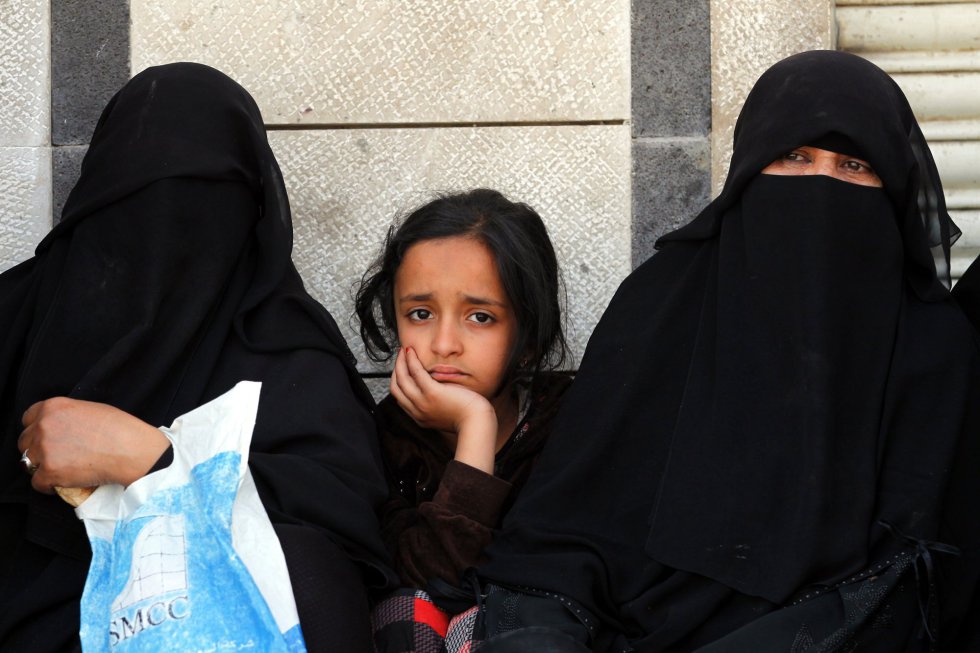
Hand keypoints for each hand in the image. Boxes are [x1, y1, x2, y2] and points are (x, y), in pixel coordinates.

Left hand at [19, 397, 170, 492]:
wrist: (131, 449)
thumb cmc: (119, 428)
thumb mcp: (90, 409)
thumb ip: (67, 416)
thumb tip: (61, 427)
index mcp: (54, 407)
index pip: (28, 418)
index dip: (36, 429)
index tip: (44, 438)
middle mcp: (44, 425)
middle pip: (24, 441)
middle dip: (36, 449)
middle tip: (55, 455)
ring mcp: (44, 449)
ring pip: (27, 462)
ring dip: (40, 467)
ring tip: (59, 470)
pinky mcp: (49, 471)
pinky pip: (37, 483)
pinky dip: (48, 486)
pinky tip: (61, 483)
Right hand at [390, 348, 497, 472]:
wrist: (476, 423)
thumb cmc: (467, 417)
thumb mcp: (445, 414)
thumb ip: (435, 405)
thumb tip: (435, 390)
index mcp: (419, 417)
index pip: (400, 397)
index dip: (398, 380)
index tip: (401, 368)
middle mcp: (417, 411)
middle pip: (397, 387)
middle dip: (396, 369)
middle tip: (400, 356)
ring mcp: (423, 403)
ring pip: (402, 379)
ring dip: (400, 362)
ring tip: (404, 350)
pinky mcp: (432, 393)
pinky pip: (416, 373)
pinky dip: (411, 360)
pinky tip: (411, 352)